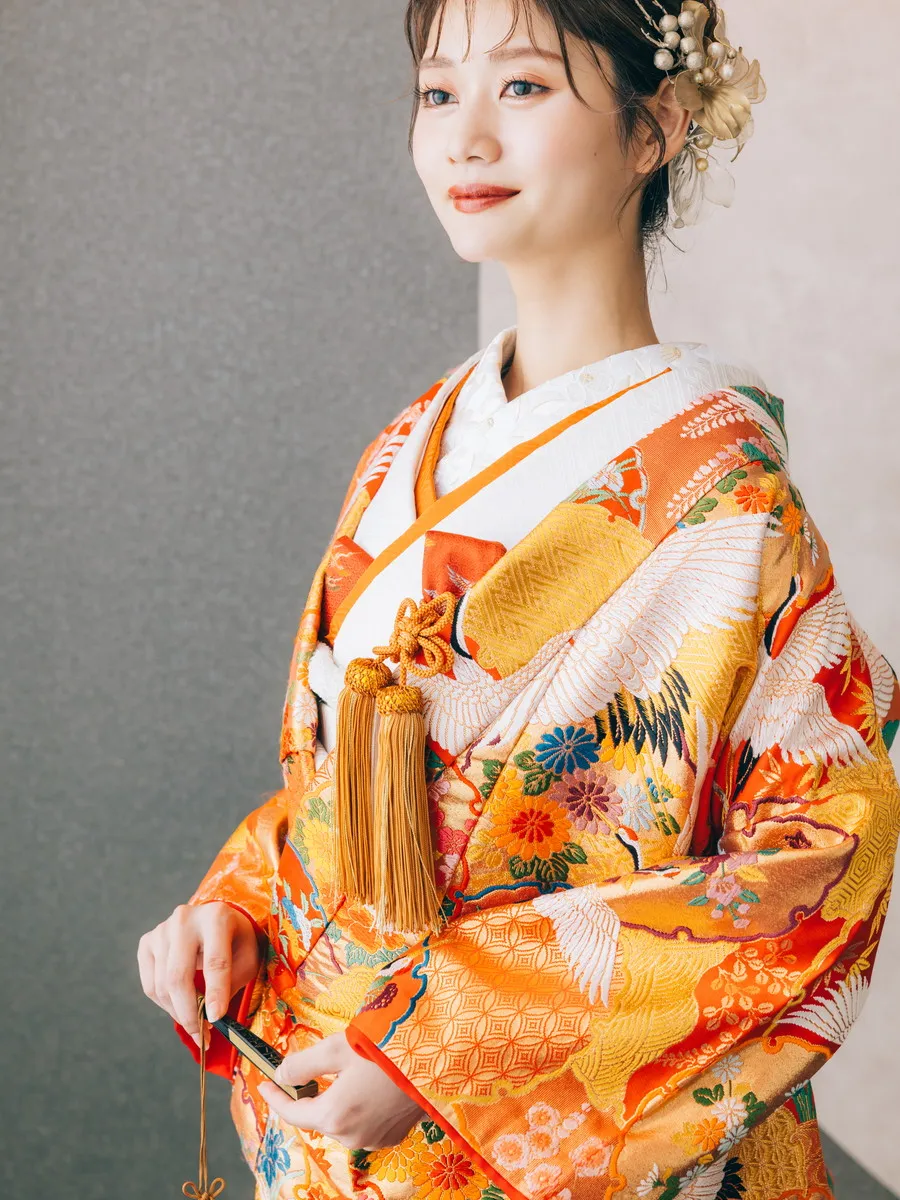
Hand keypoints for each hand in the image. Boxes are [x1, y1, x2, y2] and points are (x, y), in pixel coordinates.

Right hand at [137, 901, 260, 1046]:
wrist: (215, 920)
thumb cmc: (236, 941)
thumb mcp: (247, 958)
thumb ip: (230, 984)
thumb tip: (209, 1018)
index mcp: (216, 917)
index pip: (214, 961)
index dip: (215, 993)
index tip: (215, 1019)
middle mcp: (184, 919)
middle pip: (179, 976)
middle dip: (190, 1013)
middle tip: (202, 1036)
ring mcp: (162, 929)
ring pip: (161, 985)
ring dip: (178, 1013)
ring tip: (196, 1025)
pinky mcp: (147, 942)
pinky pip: (150, 984)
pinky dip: (165, 1004)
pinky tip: (181, 1008)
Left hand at [258, 1031, 426, 1150]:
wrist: (439, 1057)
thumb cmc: (387, 1048)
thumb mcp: (337, 1047)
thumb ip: (303, 1063)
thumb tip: (281, 1074)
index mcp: (334, 1116)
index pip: (293, 1114)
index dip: (276, 1098)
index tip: (264, 1084)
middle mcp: (352, 1136)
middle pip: (319, 1117)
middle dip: (310, 1095)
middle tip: (308, 1069)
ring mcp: (376, 1139)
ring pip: (342, 1121)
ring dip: (336, 1100)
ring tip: (343, 1071)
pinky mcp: (394, 1135)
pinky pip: (365, 1123)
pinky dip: (358, 1107)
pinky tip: (367, 1083)